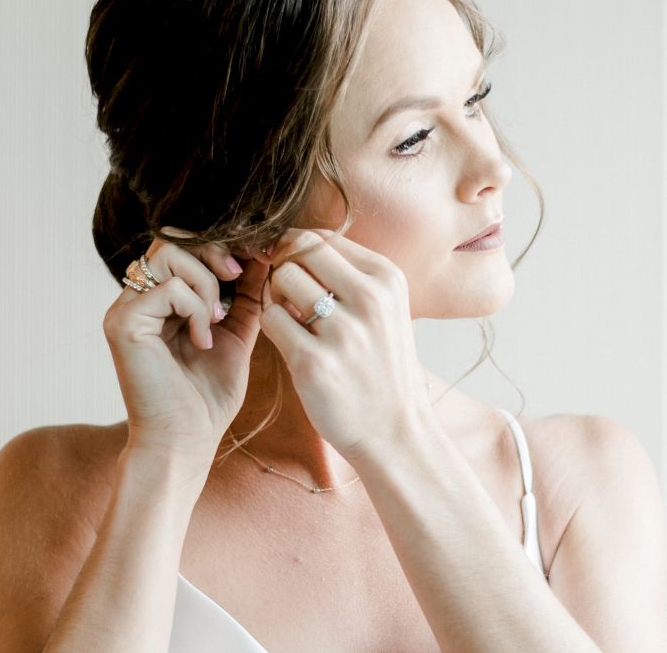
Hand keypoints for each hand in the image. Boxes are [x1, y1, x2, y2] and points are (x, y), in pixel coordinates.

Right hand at [101, 228, 270, 459]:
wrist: (187, 441)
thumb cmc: (208, 397)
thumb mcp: (236, 333)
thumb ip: (245, 294)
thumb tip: (264, 254)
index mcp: (159, 299)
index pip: (182, 244)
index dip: (219, 246)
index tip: (252, 262)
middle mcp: (136, 298)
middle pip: (171, 238)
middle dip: (212, 253)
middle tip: (235, 279)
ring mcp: (125, 309)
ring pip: (167, 254)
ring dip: (204, 283)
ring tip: (215, 320)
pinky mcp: (122, 324)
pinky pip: (166, 289)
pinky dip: (195, 310)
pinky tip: (201, 341)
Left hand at [258, 228, 429, 462]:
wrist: (394, 430)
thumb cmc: (380, 364)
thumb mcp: (384, 308)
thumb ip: (346, 272)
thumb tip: (293, 239)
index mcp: (386, 278)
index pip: (321, 236)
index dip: (294, 249)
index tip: (290, 269)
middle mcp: (369, 298)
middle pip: (298, 250)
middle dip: (283, 268)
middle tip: (289, 297)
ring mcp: (343, 331)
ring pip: (281, 280)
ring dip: (276, 298)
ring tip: (292, 321)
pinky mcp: (314, 363)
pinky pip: (271, 319)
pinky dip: (274, 328)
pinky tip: (291, 344)